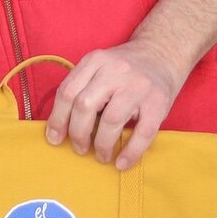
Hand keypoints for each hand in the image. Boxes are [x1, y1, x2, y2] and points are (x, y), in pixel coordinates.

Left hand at [43, 39, 187, 168]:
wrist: (162, 54)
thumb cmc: (124, 69)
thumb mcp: (98, 67)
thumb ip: (81, 87)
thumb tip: (61, 126)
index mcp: (94, 61)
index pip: (67, 92)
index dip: (57, 119)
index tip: (54, 138)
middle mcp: (114, 71)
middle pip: (85, 105)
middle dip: (77, 133)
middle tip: (78, 149)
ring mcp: (138, 86)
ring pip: (111, 120)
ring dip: (101, 144)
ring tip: (100, 156)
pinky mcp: (159, 103)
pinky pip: (143, 132)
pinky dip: (131, 151)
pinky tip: (121, 162)